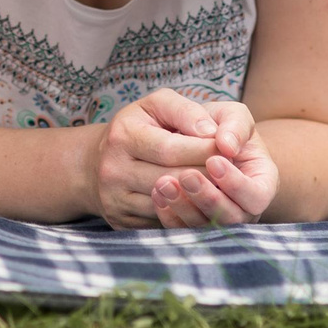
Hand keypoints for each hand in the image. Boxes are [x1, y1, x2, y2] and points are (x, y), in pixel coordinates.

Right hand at [87, 88, 237, 229]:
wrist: (95, 163)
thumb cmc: (139, 127)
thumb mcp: (157, 105)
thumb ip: (186, 111)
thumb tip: (214, 134)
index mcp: (122, 135)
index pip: (170, 149)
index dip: (204, 151)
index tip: (229, 150)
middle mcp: (112, 169)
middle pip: (171, 179)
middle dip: (207, 175)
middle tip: (232, 171)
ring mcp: (115, 199)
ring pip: (169, 204)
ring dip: (200, 198)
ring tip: (222, 187)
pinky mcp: (121, 222)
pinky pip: (161, 223)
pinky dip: (186, 215)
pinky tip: (202, 204)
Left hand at [148, 101, 279, 228]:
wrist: (199, 139)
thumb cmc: (221, 126)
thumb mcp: (233, 116)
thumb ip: (235, 126)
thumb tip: (226, 145)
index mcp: (261, 183)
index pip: (257, 196)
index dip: (237, 184)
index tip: (213, 161)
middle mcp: (243, 208)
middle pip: (232, 218)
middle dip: (208, 198)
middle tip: (186, 175)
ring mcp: (218, 220)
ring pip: (204, 227)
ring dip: (184, 207)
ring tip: (163, 183)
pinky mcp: (192, 224)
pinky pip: (181, 229)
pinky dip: (169, 214)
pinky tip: (157, 193)